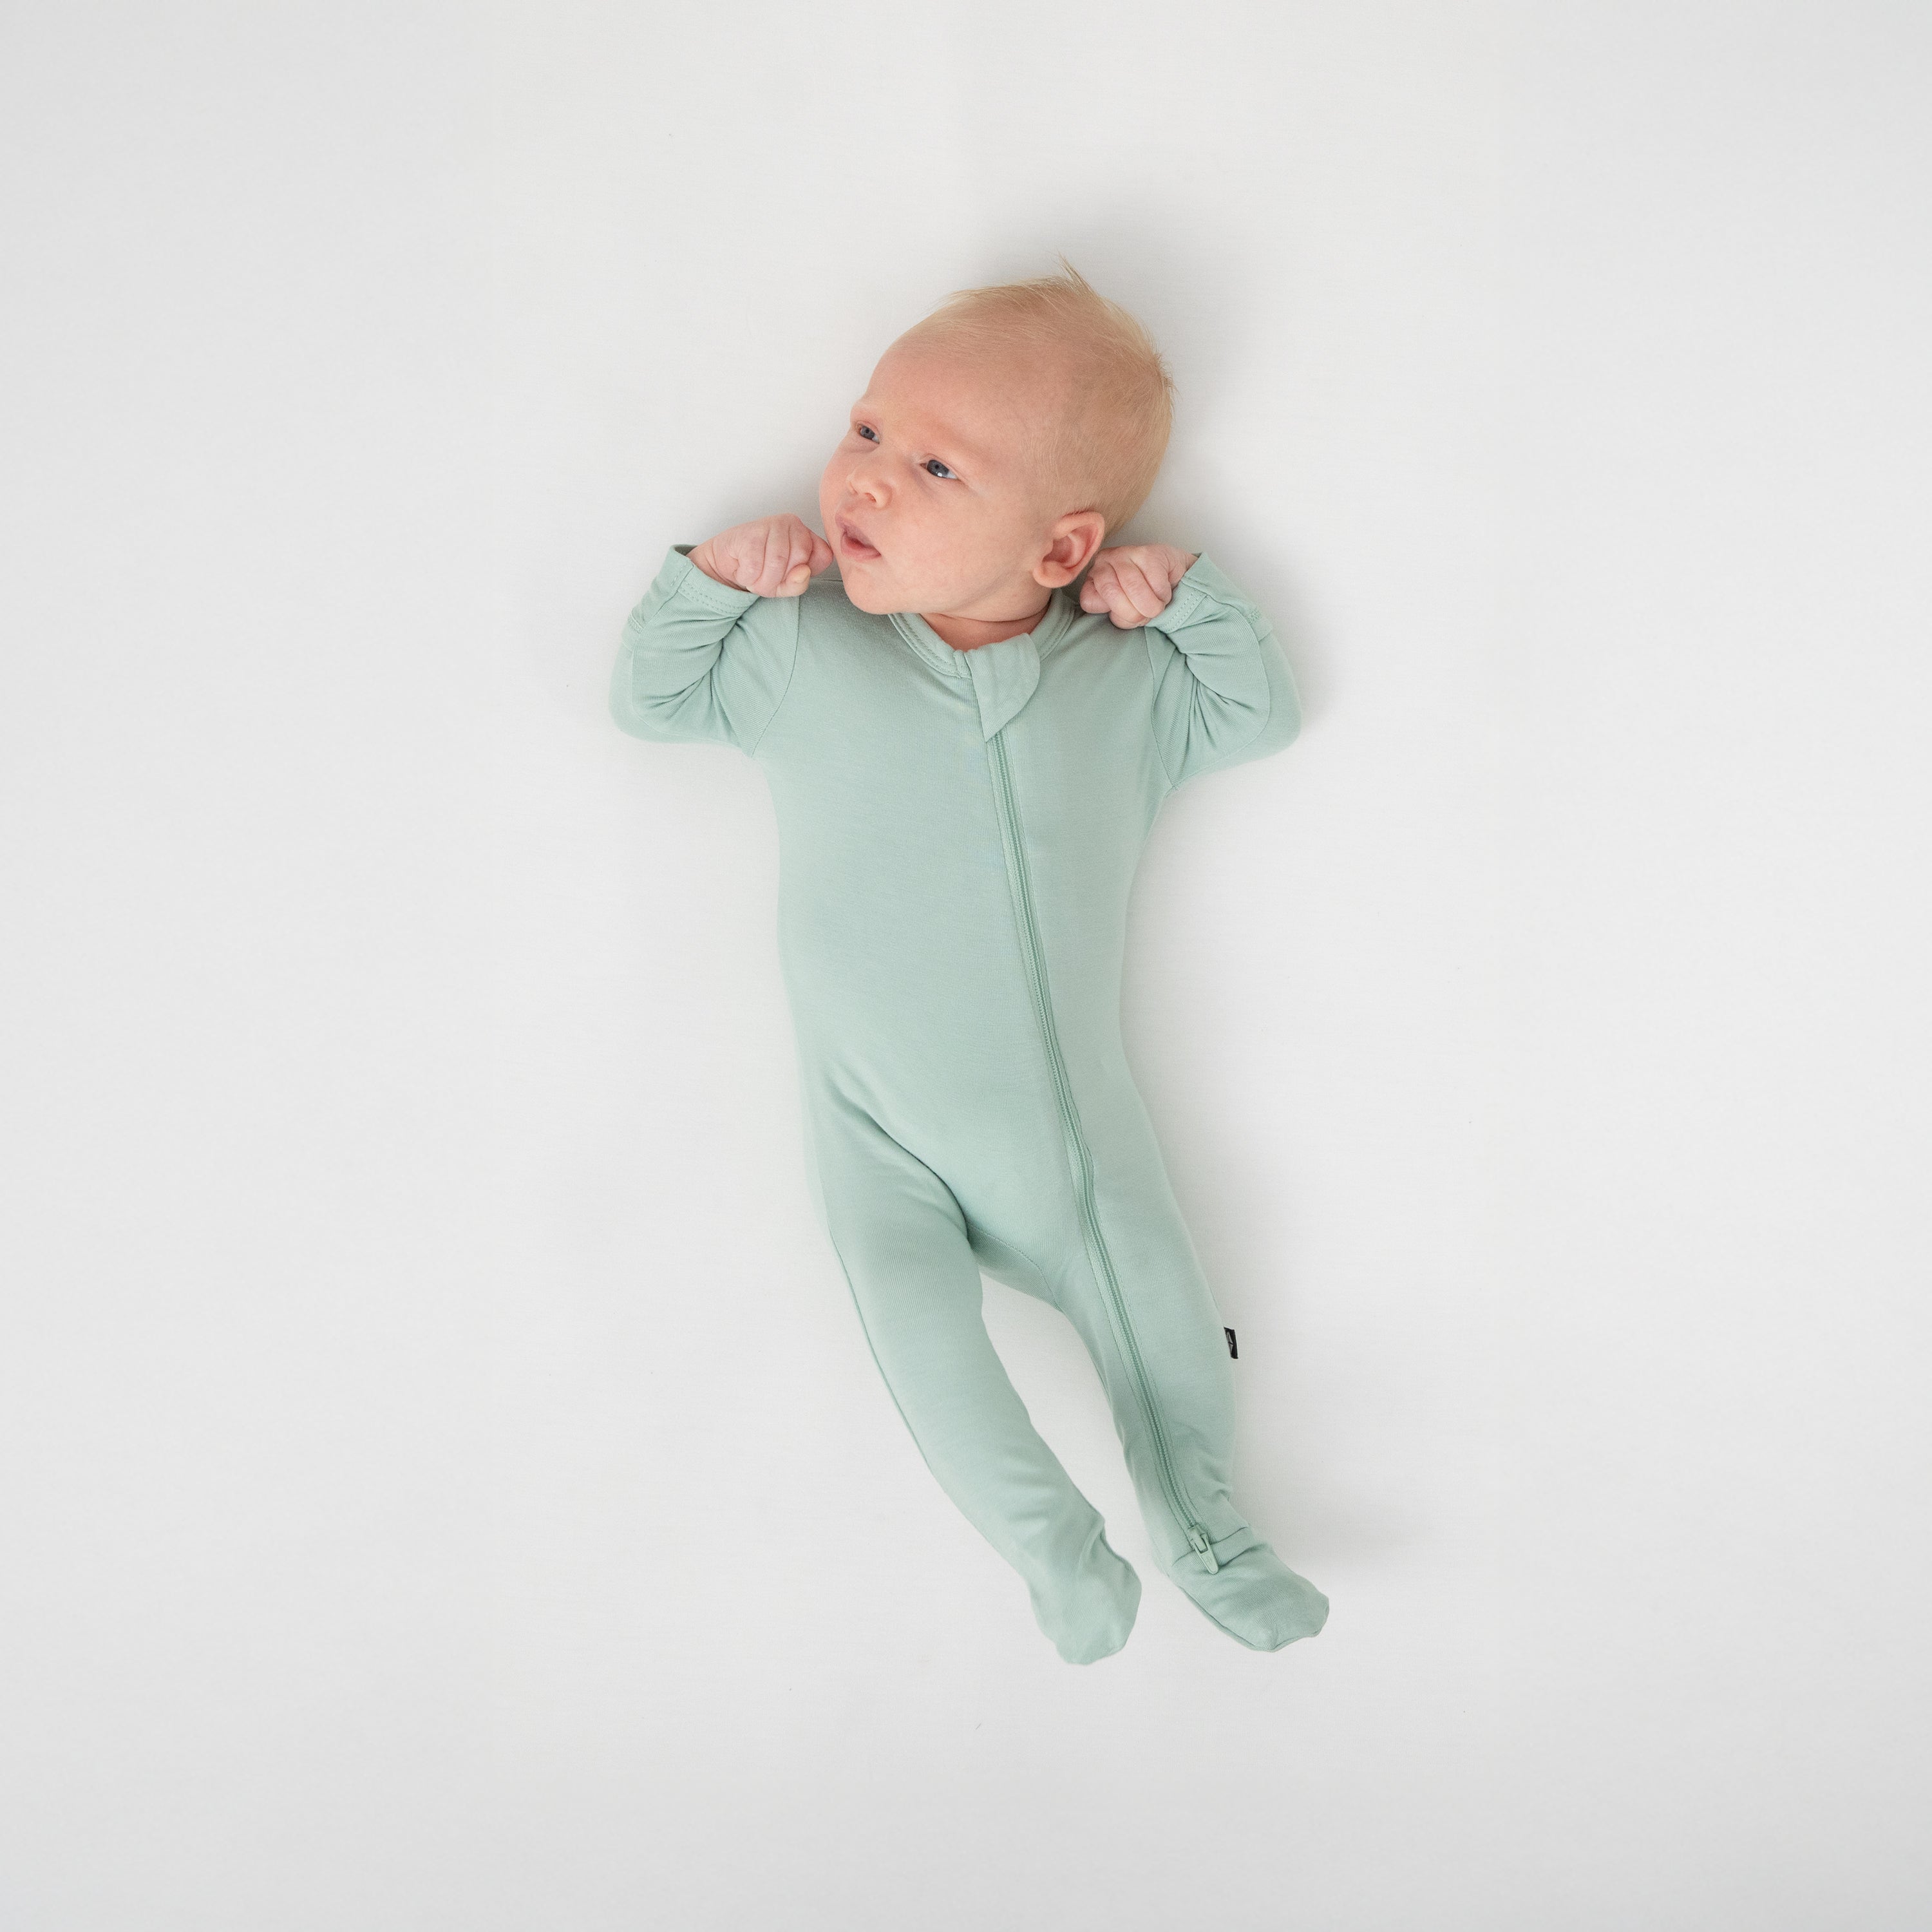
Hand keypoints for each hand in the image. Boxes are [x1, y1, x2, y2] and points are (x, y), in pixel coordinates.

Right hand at [691, 514, 835, 596]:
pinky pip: (754, 566)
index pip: (823, 556)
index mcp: (807, 534)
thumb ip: (799, 583)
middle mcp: (792, 523)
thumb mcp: (785, 585)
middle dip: (780, 580)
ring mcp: (771, 524)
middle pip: (799, 561)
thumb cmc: (761, 571)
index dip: (805, 573)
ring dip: (762, 581)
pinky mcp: (750, 532)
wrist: (727, 563)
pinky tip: (743, 568)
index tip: (789, 574)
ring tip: (754, 576)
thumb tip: (803, 572)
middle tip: (766, 579)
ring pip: (776, 564)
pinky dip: (747, 577)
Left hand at [1078, 543, 1198, 627]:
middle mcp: (1104, 560)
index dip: (1113, 616)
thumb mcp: (1124, 609)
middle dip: (1132, 614)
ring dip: (1150, 607)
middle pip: (1111, 593)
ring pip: (1134, 589)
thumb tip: (1121, 617)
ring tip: (1156, 606)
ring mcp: (1125, 552)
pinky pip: (1156, 585)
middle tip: (1144, 616)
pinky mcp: (1150, 552)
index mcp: (1093, 577)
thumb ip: (1116, 614)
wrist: (1171, 573)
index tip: (1126, 616)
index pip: (1089, 602)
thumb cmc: (1144, 595)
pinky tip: (1163, 591)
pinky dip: (1163, 596)